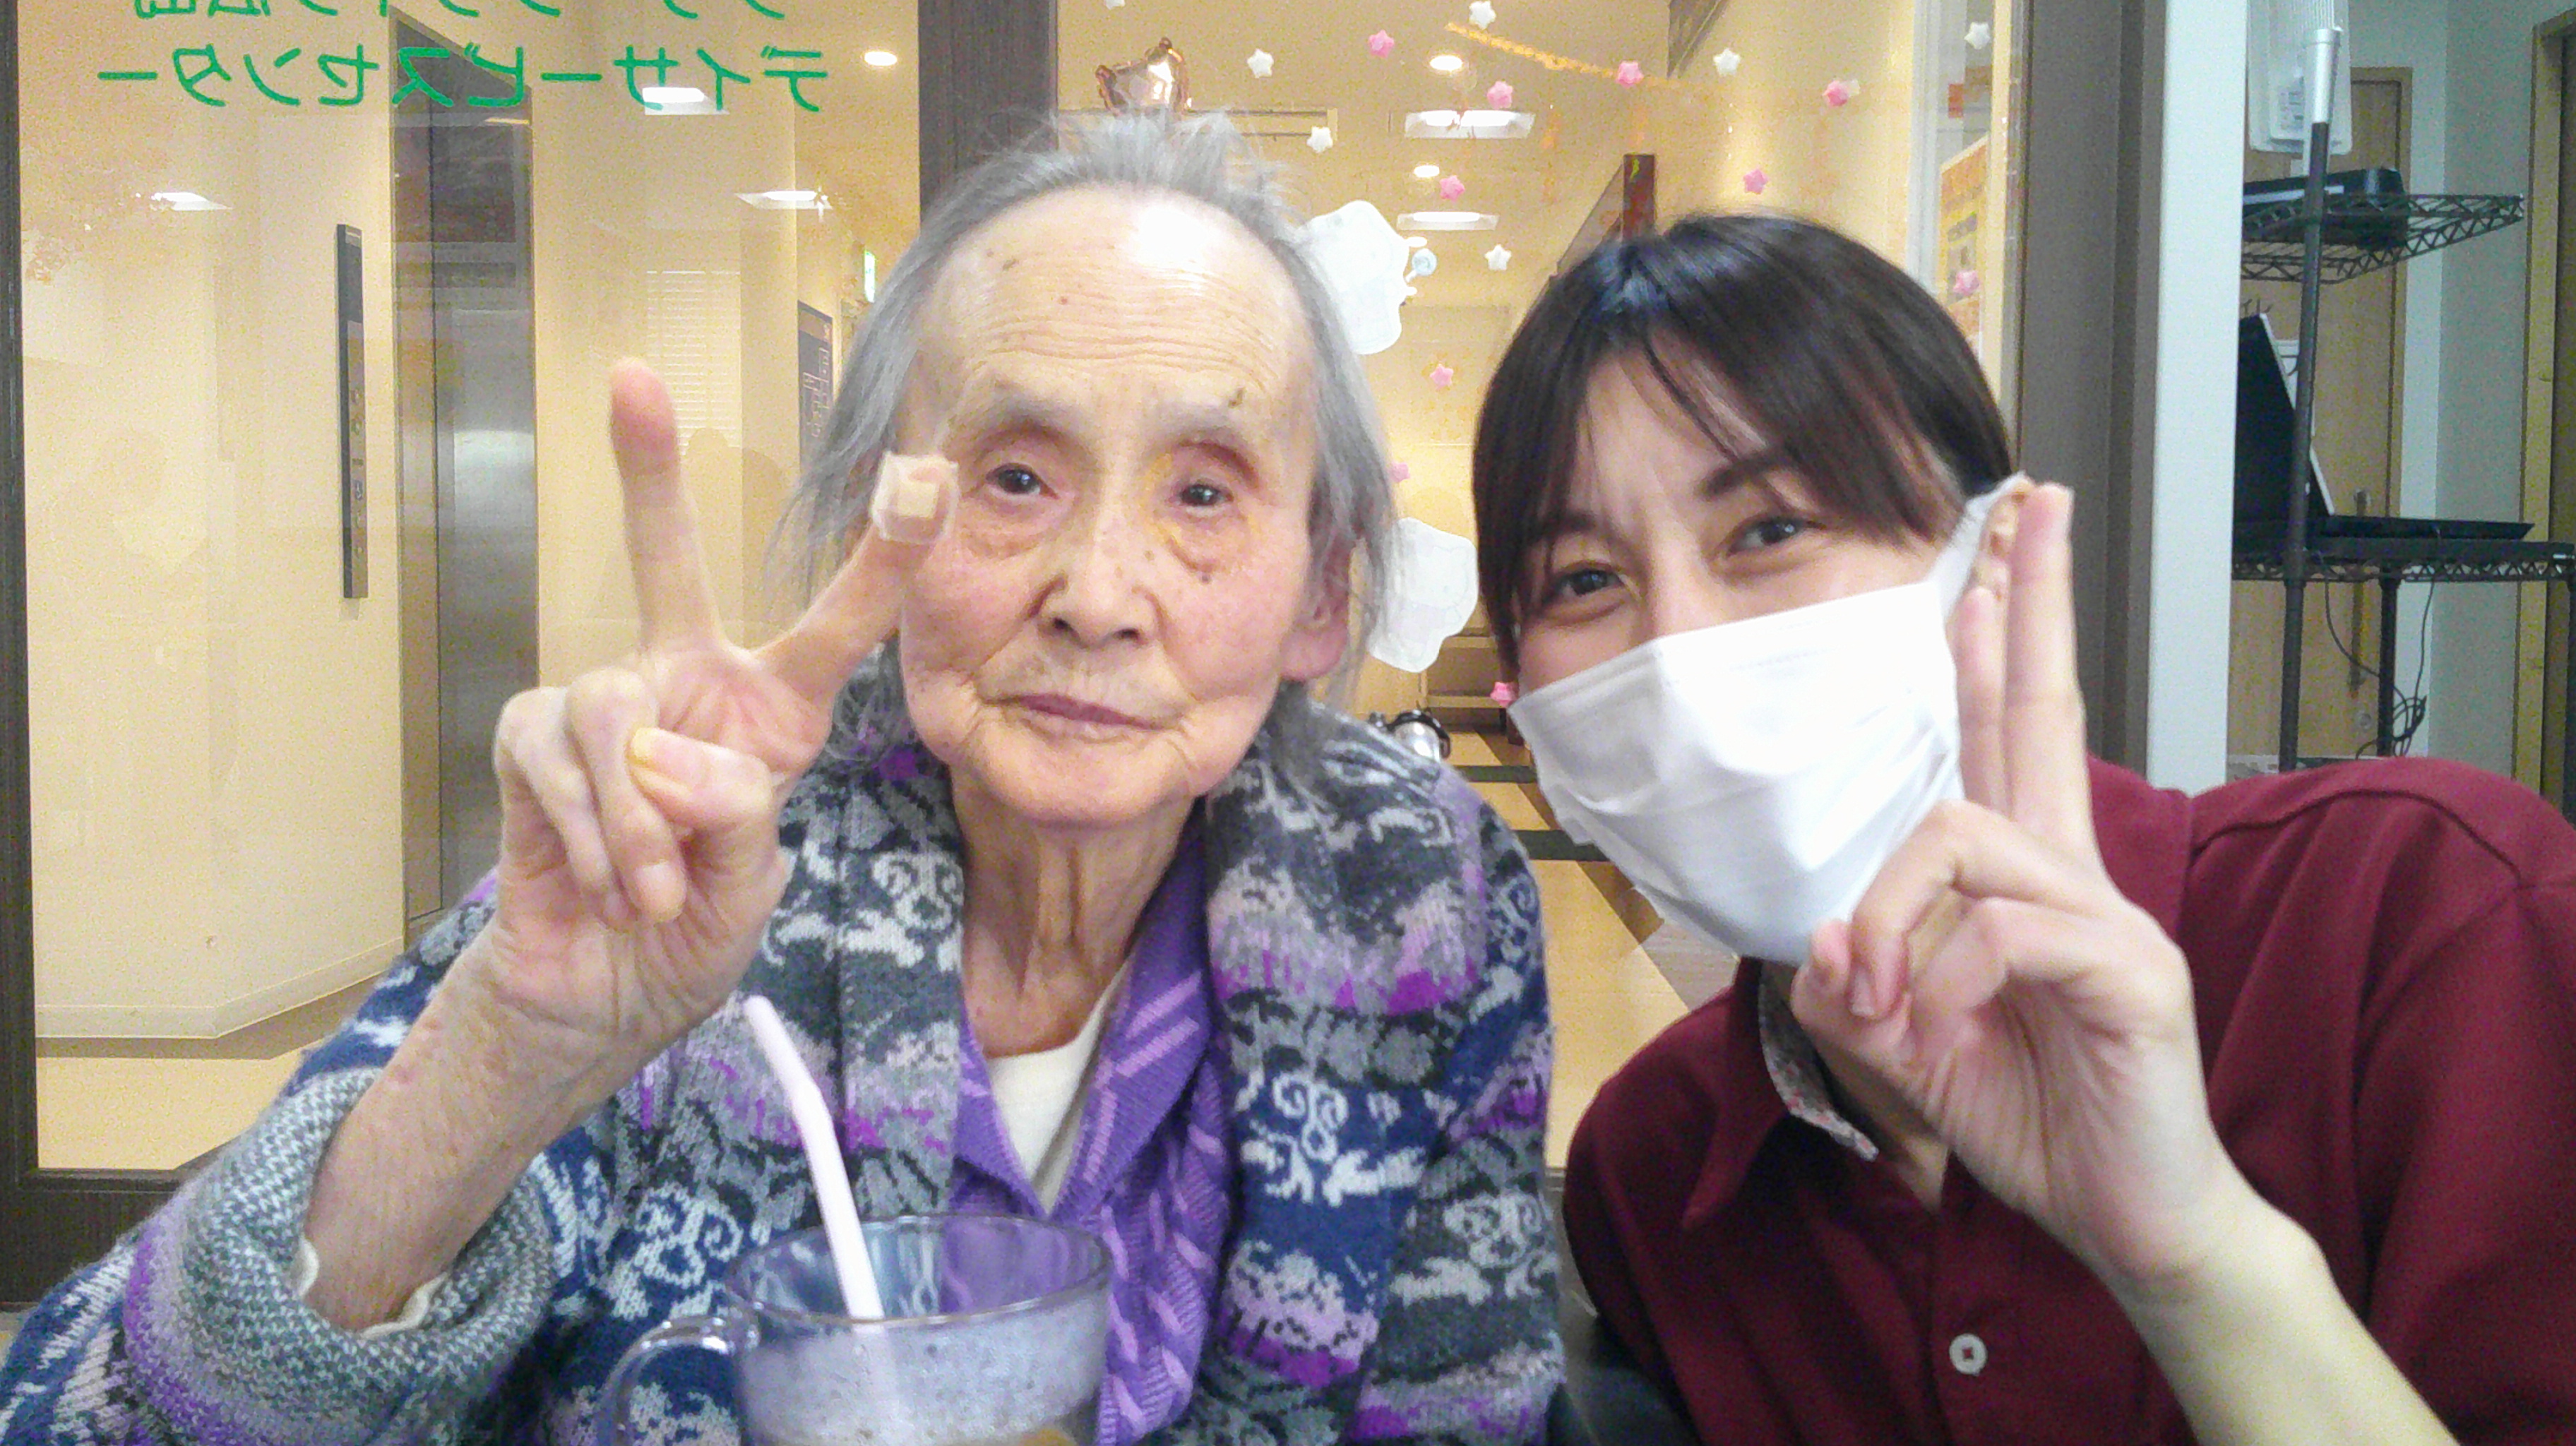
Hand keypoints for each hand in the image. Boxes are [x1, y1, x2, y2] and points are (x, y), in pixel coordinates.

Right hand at [464, 359, 944, 1078]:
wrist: (602, 993)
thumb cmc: (689, 926)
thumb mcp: (750, 880)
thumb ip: (734, 813)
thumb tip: (662, 754)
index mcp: (769, 710)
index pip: (835, 625)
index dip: (884, 557)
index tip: (928, 476)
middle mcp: (684, 683)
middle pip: (667, 561)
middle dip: (644, 470)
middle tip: (628, 376)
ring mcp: (601, 706)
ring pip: (618, 717)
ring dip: (640, 822)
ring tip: (653, 892)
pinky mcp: (529, 742)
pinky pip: (561, 764)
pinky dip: (591, 837)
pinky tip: (605, 885)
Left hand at [1789, 484, 2255, 1295]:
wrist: (2128, 1218)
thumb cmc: (2029, 1118)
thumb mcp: (1905, 1052)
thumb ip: (1851, 990)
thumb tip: (1826, 937)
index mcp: (2023, 877)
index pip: (2003, 729)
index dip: (1994, 638)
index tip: (1992, 548)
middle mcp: (2072, 873)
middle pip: (2039, 708)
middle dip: (2029, 600)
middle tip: (2033, 503)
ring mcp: (2109, 916)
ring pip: (1963, 835)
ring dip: (1896, 918)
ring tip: (1888, 1006)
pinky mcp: (2131, 974)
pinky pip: (2005, 931)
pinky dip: (1947, 982)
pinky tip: (1943, 1032)